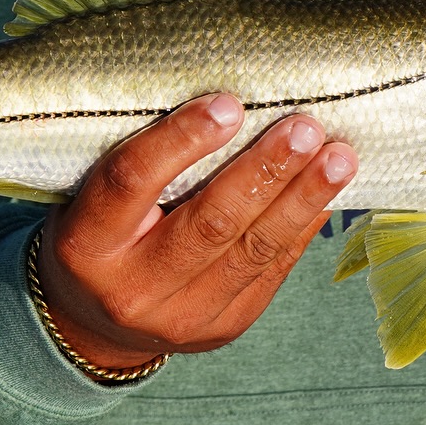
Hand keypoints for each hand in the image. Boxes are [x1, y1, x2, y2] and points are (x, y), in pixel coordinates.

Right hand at [35, 93, 357, 369]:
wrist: (94, 323)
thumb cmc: (99, 231)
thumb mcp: (92, 193)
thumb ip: (143, 156)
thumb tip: (225, 97)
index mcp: (86, 243)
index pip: (132, 181)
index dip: (182, 140)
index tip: (230, 103)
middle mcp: (133, 288)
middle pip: (209, 222)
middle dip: (265, 171)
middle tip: (305, 127)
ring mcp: (183, 318)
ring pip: (253, 251)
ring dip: (303, 198)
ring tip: (339, 157)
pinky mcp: (224, 327)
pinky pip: (273, 271)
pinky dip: (303, 225)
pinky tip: (328, 191)